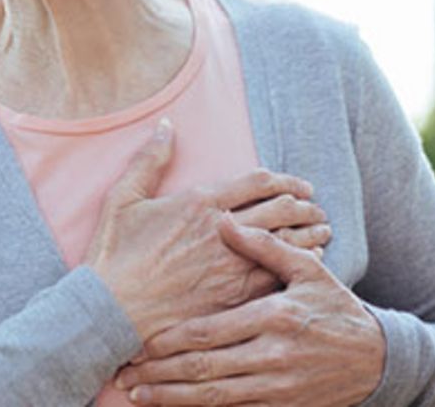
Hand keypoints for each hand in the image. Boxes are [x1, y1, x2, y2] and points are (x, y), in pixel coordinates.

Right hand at [83, 119, 322, 341]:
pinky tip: (310, 264)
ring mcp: (233, 265)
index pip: (258, 182)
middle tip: (315, 208)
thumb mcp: (122, 198)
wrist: (111, 308)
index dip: (285, 180)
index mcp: (200, 202)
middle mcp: (223, 230)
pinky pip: (280, 275)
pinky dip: (301, 265)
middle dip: (305, 206)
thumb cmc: (113, 254)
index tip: (300, 186)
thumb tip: (167, 126)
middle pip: (282, 209)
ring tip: (322, 231)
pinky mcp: (235, 296)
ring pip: (288, 242)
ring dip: (311, 234)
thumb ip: (149, 160)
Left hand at [113, 218, 385, 405]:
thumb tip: (223, 220)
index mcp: (274, 317)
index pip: (209, 332)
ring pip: (214, 396)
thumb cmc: (334, 308)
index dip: (169, 341)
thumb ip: (264, 247)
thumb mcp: (307, 271)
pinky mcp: (283, 404)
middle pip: (204, 368)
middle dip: (160, 374)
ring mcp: (278, 385)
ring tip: (138, 395)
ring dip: (173, 398)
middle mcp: (273, 355)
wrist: (379, 359)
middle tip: (125, 373)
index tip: (139, 341)